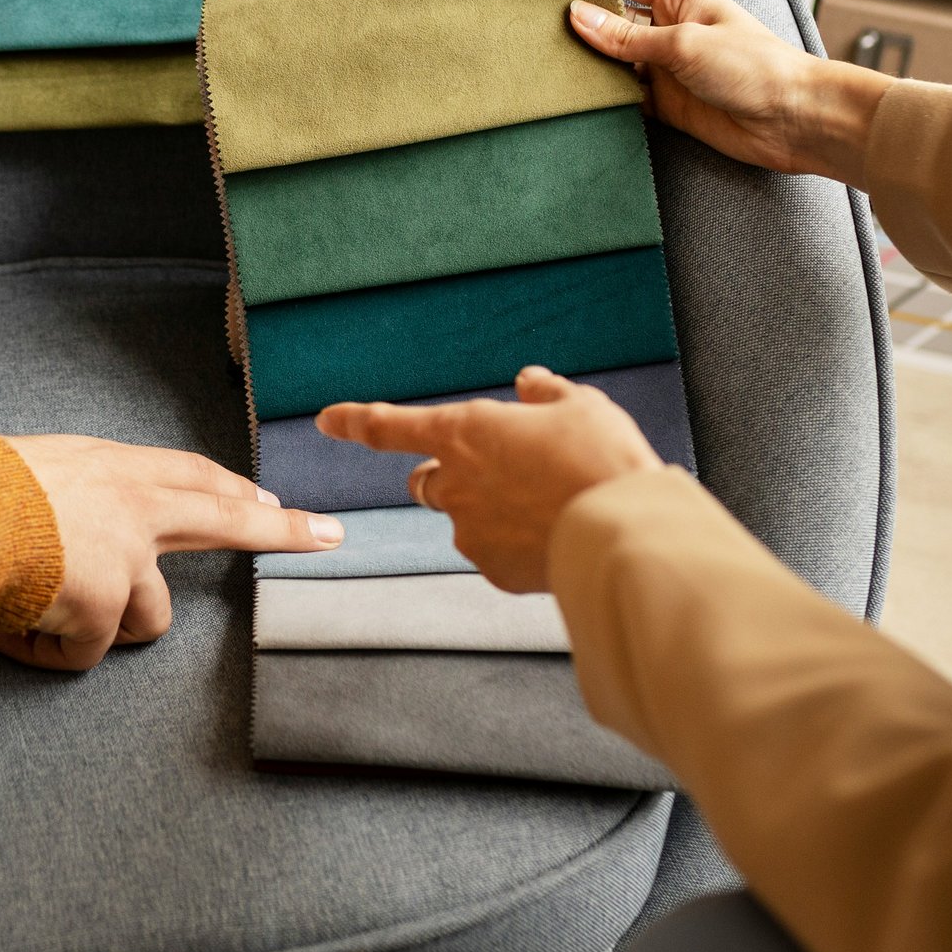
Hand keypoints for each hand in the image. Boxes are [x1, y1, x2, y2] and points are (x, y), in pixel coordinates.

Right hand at [0, 436, 342, 671]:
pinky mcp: (104, 606)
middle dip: (283, 530)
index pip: (188, 475)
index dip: (228, 488)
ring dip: (97, 630)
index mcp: (110, 468)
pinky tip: (11, 637)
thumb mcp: (25, 471)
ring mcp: (126, 558)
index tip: (266, 497)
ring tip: (37, 619)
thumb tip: (58, 533)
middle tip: (329, 534)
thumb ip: (63, 498)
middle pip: (224, 518)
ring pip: (146, 620)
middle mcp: (133, 508)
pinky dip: (47, 653)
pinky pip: (84, 654)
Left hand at [315, 367, 659, 592]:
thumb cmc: (603, 457)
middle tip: (493, 471)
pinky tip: (554, 536)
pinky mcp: (492, 569)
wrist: (625, 531)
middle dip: (445, 475)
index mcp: (465, 432)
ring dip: (487, 510)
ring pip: (463, 518)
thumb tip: (528, 383)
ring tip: (546, 505)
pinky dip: (514, 543)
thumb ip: (545, 393)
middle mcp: (455, 483)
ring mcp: (470, 531)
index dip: (355, 420)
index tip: (326, 420)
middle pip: (423, 481)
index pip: (389, 427)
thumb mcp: (580, 406)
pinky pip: (494, 551)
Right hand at [568, 0, 891, 188]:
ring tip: (543, 65)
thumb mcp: (683, 43)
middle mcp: (669, 29)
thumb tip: (578, 17)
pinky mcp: (666, 105)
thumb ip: (627, 36)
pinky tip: (575, 99)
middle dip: (579, 26)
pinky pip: (625, 97)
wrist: (794, 120)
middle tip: (531, 30)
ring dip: (588, 66)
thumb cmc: (755, 67)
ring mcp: (666, 68)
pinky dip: (603, 99)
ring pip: (613, 62)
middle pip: (612, 22)